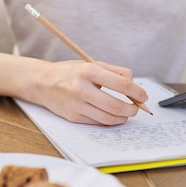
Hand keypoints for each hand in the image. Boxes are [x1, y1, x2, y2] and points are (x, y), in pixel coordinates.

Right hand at [31, 60, 147, 124]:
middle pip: (116, 106)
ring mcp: (76, 105)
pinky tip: (112, 115)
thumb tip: (134, 85)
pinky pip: (97, 122)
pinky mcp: (73, 117)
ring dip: (122, 118)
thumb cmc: (70, 72)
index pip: (121, 84)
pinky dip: (109, 121)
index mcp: (88, 71)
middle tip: (136, 108)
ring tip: (126, 113)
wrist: (42, 82)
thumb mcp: (91, 64)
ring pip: (108, 118)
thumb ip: (115, 71)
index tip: (143, 96)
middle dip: (132, 109)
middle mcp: (81, 88)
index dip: (137, 92)